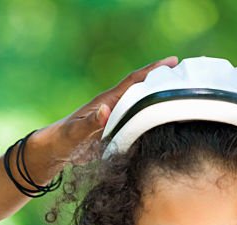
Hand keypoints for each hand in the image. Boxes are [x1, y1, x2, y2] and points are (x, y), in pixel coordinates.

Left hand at [24, 57, 178, 174]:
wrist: (52, 151)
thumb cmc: (61, 140)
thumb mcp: (74, 133)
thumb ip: (88, 123)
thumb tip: (105, 110)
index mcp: (106, 102)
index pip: (134, 81)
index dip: (153, 70)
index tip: (172, 62)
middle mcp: (112, 107)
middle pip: (141, 90)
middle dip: (161, 82)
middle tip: (184, 77)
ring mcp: (114, 118)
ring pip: (140, 106)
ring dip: (157, 101)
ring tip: (179, 98)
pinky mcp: (113, 131)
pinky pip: (135, 122)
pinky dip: (149, 119)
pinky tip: (161, 124)